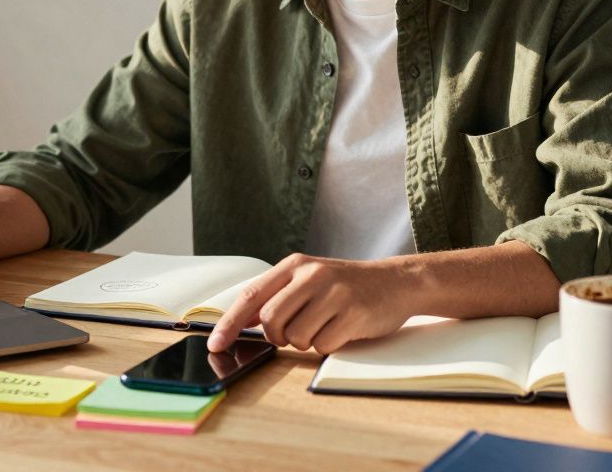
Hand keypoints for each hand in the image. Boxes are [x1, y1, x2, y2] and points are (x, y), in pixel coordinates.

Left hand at [207, 253, 415, 354]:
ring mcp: (334, 293)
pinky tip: (341, 330)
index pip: (251, 296)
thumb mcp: (309, 280)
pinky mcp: (353, 313)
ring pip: (295, 337)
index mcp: (295, 265)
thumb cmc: (346, 286)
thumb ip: (276, 297)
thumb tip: (238, 324)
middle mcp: (312, 275)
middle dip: (276, 337)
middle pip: (270, 320)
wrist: (396, 282)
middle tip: (292, 334)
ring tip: (323, 326)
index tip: (215, 344)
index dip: (229, 323)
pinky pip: (323, 345)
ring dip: (305, 342)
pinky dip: (328, 345)